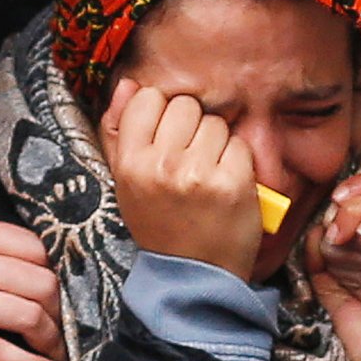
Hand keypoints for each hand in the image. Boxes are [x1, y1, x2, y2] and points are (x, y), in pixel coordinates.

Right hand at [100, 77, 259, 279]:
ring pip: (215, 123)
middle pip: (185, 106)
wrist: (192, 276)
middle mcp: (161, 166)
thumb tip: (127, 83)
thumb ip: (120, 131)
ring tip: (208, 175)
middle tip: (190, 161)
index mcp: (130, 164)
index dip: (161, 114)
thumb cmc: (160, 224)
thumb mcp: (127, 182)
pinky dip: (239, 162)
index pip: (147, 98)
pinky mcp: (233, 184)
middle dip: (192, 127)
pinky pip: (240, 145)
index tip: (166, 140)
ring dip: (217, 144)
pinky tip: (227, 185)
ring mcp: (198, 174)